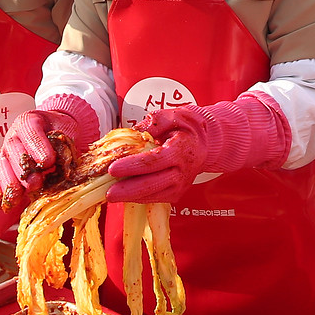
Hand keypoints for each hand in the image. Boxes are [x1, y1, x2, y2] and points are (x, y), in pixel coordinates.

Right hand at [0, 100, 98, 205]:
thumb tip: (63, 161)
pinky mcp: (4, 167)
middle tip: (35, 183)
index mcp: (29, 121)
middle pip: (13, 150)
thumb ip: (64, 144)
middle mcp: (13, 136)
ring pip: (3, 166)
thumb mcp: (66, 130)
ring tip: (18, 197)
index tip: (47, 161)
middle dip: (23, 169)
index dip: (37, 146)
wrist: (51, 129)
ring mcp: (6, 151)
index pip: (30, 130)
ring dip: (10, 183)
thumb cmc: (59, 130)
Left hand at [106, 94, 290, 204]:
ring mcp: (181, 184)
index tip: (113, 169)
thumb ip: (154, 121)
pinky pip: (155, 199)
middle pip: (155, 184)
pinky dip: (138, 198)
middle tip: (109, 193)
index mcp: (182, 150)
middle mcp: (183, 171)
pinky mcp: (176, 193)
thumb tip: (135, 131)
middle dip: (129, 190)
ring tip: (111, 196)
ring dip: (131, 197)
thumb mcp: (172, 115)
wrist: (205, 143)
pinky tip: (122, 195)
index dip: (133, 166)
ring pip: (155, 195)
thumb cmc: (186, 127)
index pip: (155, 160)